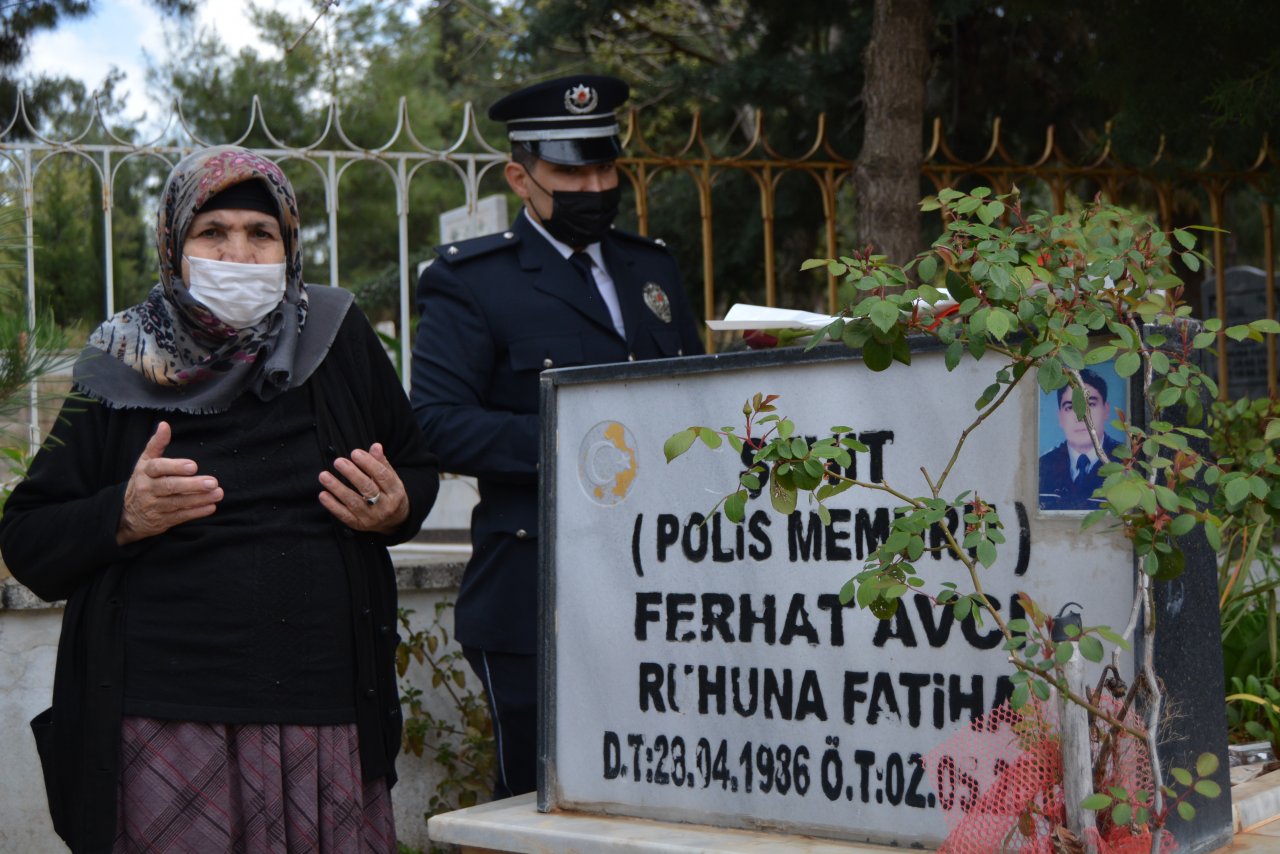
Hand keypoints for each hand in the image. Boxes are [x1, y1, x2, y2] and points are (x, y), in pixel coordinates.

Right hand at [117, 421, 222, 545]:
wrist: (128, 514)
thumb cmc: (144, 481)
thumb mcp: (146, 462)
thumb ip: (156, 444)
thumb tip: (164, 425)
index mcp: (144, 472)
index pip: (158, 468)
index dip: (175, 466)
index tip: (194, 466)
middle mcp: (147, 489)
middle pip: (170, 486)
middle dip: (192, 485)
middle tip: (213, 482)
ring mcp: (153, 506)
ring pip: (178, 503)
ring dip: (200, 499)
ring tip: (218, 493)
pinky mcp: (161, 521)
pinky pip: (180, 516)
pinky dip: (196, 512)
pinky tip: (210, 507)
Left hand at [318, 443, 409, 534]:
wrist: (395, 521)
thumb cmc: (390, 495)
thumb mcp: (391, 479)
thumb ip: (382, 463)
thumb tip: (375, 446)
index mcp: (396, 492)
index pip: (382, 476)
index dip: (369, 463)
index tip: (355, 453)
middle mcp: (385, 506)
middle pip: (368, 489)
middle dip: (352, 474)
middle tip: (339, 462)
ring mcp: (372, 518)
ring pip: (353, 502)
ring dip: (337, 488)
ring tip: (324, 475)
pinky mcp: (359, 525)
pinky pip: (344, 515)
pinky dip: (332, 505)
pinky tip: (323, 494)